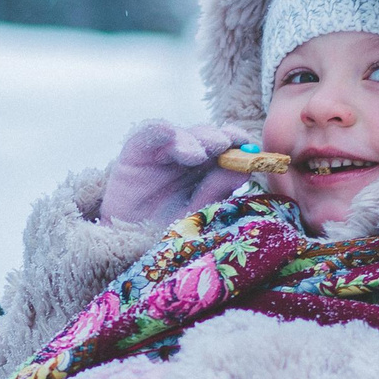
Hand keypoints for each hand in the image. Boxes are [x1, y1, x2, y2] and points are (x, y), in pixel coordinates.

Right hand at [98, 120, 247, 226]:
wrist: (129, 245)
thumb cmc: (167, 232)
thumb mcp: (197, 214)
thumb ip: (217, 191)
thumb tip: (245, 168)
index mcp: (206, 169)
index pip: (226, 147)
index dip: (238, 141)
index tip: (250, 147)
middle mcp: (185, 156)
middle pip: (205, 136)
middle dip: (217, 138)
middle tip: (225, 143)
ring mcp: (160, 153)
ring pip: (180, 134)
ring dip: (192, 139)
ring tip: (198, 154)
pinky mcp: (136, 153)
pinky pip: (147, 135)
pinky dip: (160, 132)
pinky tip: (171, 138)